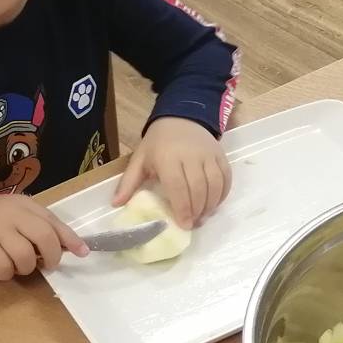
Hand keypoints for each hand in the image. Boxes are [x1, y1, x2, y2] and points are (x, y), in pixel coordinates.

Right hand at [0, 195, 87, 277]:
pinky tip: (0, 270)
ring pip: (26, 255)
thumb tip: (59, 246)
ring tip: (17, 267)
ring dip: (26, 268)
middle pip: (45, 237)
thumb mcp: (6, 214)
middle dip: (52, 257)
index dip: (70, 238)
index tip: (83, 252)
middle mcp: (11, 212)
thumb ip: (29, 225)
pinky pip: (5, 266)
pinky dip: (6, 274)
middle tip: (49, 266)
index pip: (53, 221)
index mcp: (21, 203)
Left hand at [113, 117, 230, 228]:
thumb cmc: (158, 142)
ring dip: (211, 205)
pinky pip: (226, 178)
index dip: (182, 208)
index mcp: (168, 158)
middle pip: (198, 189)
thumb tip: (116, 205)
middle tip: (193, 224)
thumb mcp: (140, 159)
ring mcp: (209, 155)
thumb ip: (129, 182)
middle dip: (197, 211)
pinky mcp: (221, 155)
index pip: (178, 187)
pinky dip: (223, 194)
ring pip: (215, 185)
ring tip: (203, 217)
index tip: (184, 225)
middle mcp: (191, 156)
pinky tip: (214, 204)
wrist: (182, 117)